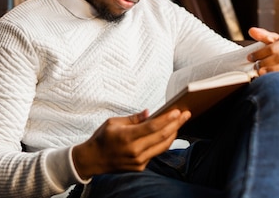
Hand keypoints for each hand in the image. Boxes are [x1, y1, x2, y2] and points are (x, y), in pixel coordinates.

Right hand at [72, 108, 189, 178]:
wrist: (92, 160)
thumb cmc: (102, 138)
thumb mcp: (113, 122)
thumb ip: (133, 119)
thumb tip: (149, 113)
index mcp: (127, 138)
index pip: (153, 127)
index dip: (167, 119)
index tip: (178, 111)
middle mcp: (135, 151)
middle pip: (162, 136)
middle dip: (176, 124)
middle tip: (186, 114)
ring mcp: (138, 161)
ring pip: (162, 146)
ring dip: (173, 133)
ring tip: (180, 122)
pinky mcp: (140, 167)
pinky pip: (155, 152)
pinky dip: (163, 141)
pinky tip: (168, 132)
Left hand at [247, 27, 278, 76]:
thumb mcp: (277, 42)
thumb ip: (264, 36)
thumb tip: (252, 31)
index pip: (274, 47)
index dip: (260, 53)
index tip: (250, 58)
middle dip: (266, 62)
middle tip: (255, 67)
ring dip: (273, 71)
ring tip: (261, 73)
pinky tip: (274, 80)